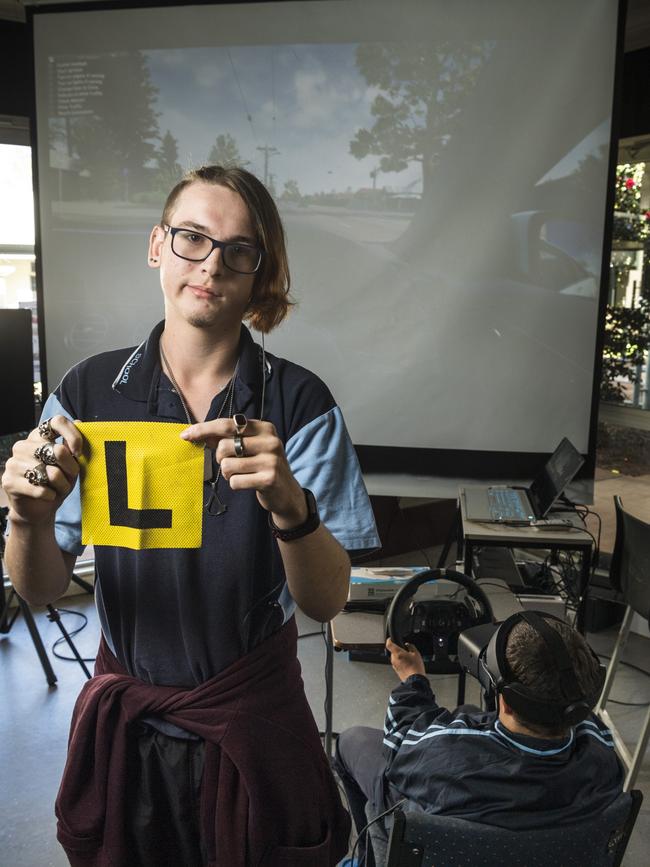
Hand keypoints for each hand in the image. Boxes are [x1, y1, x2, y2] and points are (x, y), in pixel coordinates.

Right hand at [1, 416, 81, 525]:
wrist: (38, 508)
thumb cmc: (56, 483)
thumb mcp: (70, 464)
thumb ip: (72, 446)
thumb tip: (79, 422)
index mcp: (38, 436)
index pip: (56, 421)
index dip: (72, 435)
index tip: (79, 452)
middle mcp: (23, 446)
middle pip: (58, 451)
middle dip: (71, 469)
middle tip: (70, 477)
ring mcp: (13, 463)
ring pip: (51, 473)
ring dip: (62, 485)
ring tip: (59, 488)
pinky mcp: (9, 481)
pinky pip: (41, 489)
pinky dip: (51, 495)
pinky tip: (49, 496)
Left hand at [180, 418, 306, 526]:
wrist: (287, 493)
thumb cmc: (262, 466)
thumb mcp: (250, 448)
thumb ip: (227, 438)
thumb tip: (196, 434)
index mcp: (264, 428)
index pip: (227, 424)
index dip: (204, 429)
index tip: (186, 435)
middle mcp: (270, 441)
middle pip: (224, 446)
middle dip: (220, 458)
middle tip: (230, 464)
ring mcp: (271, 460)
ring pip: (227, 465)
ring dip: (228, 473)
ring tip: (242, 474)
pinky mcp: (268, 479)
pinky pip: (234, 481)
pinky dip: (235, 485)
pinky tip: (249, 484)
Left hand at [386, 637, 425, 681]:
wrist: (415, 680)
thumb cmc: (415, 667)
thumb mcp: (416, 654)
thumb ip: (411, 647)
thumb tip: (408, 645)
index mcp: (397, 653)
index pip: (389, 644)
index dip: (389, 640)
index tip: (391, 638)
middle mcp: (394, 659)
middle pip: (393, 651)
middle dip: (398, 650)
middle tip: (405, 650)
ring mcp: (394, 665)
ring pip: (395, 658)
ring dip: (399, 656)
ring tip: (408, 659)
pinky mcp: (396, 670)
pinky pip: (397, 663)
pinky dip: (400, 662)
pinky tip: (408, 664)